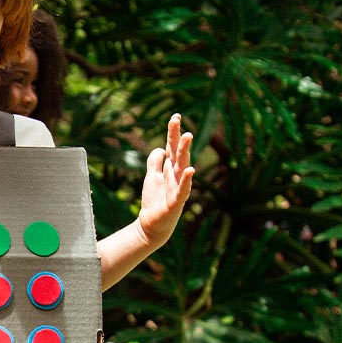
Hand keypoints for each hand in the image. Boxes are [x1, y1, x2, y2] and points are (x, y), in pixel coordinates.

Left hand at [138, 114, 194, 248]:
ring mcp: (178, 188)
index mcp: (170, 169)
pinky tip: (190, 170)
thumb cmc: (154, 201)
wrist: (152, 225)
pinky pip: (182, 189)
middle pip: (178, 153)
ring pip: (182, 166)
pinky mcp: (175, 202)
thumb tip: (159, 148)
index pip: (172, 147)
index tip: (175, 116)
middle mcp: (176, 176)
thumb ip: (155, 162)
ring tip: (187, 136)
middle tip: (177, 120)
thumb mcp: (151, 177)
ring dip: (184, 151)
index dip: (173, 133)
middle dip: (177, 136)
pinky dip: (186, 180)